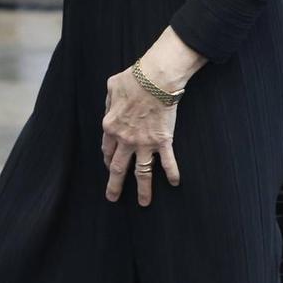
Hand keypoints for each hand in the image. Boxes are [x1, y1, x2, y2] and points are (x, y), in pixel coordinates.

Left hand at [101, 29, 203, 206]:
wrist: (155, 79)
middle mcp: (125, 139)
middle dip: (115, 185)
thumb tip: (109, 109)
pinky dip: (171, 173)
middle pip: (118, 168)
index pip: (107, 150)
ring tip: (143, 203)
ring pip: (141, 172)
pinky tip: (174, 183)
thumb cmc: (133, 79)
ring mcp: (144, 143)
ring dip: (143, 189)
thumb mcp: (111, 87)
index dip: (108, 159)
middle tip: (113, 197)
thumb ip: (109, 102)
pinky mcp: (162, 141)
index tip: (110, 166)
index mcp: (111, 126)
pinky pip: (167, 162)